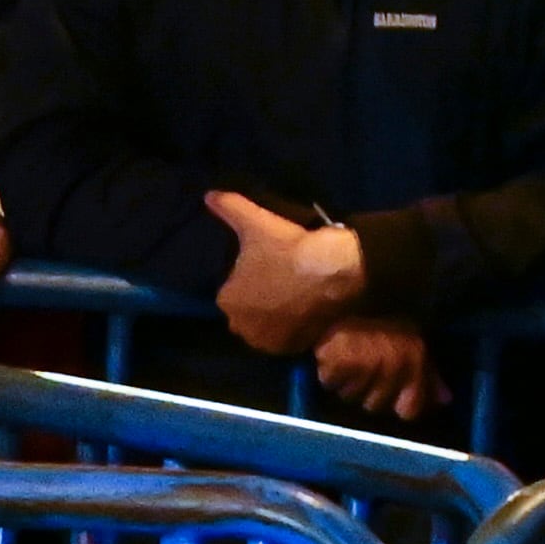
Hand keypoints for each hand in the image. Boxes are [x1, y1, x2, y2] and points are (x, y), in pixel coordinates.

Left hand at [206, 191, 364, 355]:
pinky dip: (293, 328)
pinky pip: (287, 338)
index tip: (271, 265)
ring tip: (298, 295)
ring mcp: (267, 341)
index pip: (233, 288)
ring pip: (267, 325)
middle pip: (249, 310)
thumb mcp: (259, 223)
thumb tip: (208, 195)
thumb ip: (231, 208)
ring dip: (276, 316)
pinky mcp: (292, 349)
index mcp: (226, 299)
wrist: (336, 271)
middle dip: (261, 299)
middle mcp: (240, 326)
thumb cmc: (291, 248)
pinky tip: (306, 310)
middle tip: (285, 279)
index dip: (252, 276)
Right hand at [311, 315, 449, 424]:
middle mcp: (390, 370)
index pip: (410, 410)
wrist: (355, 286)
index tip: (398, 396)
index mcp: (414, 362)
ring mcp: (360, 369)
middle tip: (369, 364)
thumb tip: (445, 401)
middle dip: (371, 391)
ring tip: (353, 354)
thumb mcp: (417, 339)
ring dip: (350, 383)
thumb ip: (431, 374)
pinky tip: (337, 352)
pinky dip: (331, 372)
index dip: (403, 406)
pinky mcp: (332, 367)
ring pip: (351, 397)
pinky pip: (330, 383)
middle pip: (375, 406)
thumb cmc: (389, 313)